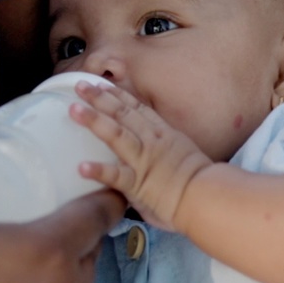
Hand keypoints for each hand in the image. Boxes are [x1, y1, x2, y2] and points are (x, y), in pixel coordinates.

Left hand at [70, 81, 210, 231]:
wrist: (209, 197)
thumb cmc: (201, 181)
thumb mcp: (183, 153)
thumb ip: (165, 148)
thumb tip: (153, 151)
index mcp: (163, 134)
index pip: (137, 110)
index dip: (118, 96)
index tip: (102, 85)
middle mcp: (151, 142)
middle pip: (122, 115)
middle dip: (100, 99)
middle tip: (79, 86)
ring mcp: (143, 161)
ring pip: (116, 135)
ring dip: (94, 121)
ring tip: (74, 110)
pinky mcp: (138, 184)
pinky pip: (115, 177)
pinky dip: (99, 171)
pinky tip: (81, 167)